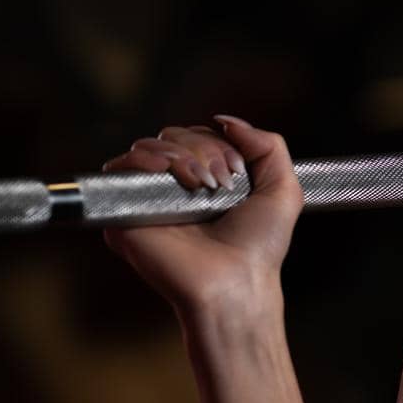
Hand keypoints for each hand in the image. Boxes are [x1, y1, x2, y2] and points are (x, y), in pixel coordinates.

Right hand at [100, 115, 304, 311]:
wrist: (234, 281)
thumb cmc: (259, 245)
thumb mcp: (283, 188)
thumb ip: (268, 145)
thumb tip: (225, 121)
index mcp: (208, 180)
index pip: (200, 136)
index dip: (219, 144)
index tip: (237, 172)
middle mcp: (176, 187)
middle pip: (174, 136)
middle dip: (204, 149)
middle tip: (221, 183)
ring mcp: (149, 198)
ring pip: (150, 146)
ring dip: (181, 155)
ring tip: (201, 186)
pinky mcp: (125, 213)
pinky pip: (119, 167)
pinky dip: (143, 159)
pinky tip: (168, 172)